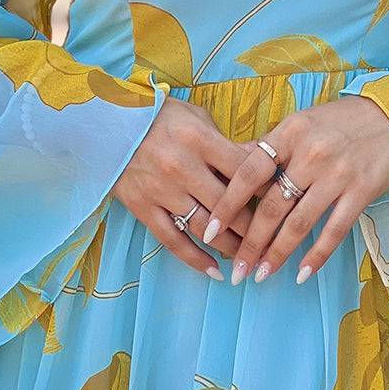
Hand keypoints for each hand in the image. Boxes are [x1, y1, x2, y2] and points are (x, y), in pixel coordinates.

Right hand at [111, 97, 259, 278]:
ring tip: (248, 260)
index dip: (265, 190)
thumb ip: (227, 143)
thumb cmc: (160, 117)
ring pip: (205, 228)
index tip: (281, 204)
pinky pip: (172, 240)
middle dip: (254, 228)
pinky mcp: (142, 207)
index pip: (243, 171)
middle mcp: (182, 167)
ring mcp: (161, 190)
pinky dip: (195, 260)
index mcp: (200, 140)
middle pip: (228, 205)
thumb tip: (261, 163)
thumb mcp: (197, 118)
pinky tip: (214, 272)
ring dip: (231, 247)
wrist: (107, 122)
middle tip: (271, 243)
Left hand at [200, 95, 388, 285]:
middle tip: (236, 269)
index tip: (210, 230)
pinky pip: (335, 230)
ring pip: (299, 223)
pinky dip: (317, 255)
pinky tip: (302, 273)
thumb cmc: (339, 120)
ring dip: (278, 253)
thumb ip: (270, 145)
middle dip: (250, 242)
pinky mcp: (361, 191)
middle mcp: (310, 154)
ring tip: (261, 275)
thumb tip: (231, 162)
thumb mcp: (300, 122)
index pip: (249, 171)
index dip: (228, 204)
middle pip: (272, 205)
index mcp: (290, 132)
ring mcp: (337, 174)